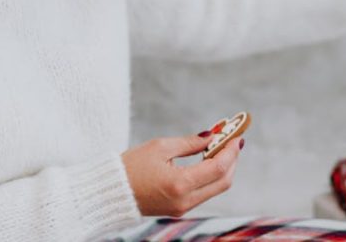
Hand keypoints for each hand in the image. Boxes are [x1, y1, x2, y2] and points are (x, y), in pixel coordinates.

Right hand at [121, 134, 242, 216]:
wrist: (109, 192)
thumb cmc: (130, 167)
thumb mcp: (160, 147)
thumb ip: (190, 143)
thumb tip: (212, 136)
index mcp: (180, 184)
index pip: (218, 168)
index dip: (231, 151)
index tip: (236, 136)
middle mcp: (185, 200)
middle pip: (223, 182)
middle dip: (232, 160)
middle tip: (232, 141)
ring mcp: (182, 208)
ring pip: (216, 189)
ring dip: (223, 168)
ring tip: (221, 147)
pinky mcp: (178, 209)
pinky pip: (204, 193)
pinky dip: (211, 177)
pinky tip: (209, 160)